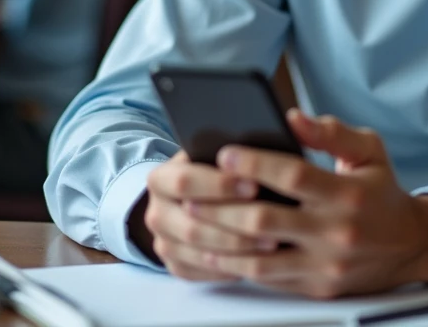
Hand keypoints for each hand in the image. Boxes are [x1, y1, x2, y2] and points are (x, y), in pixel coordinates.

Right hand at [139, 150, 265, 283]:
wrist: (196, 198)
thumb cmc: (215, 172)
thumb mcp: (216, 156)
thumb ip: (230, 156)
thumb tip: (258, 153)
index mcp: (160, 179)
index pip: (185, 182)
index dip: (220, 185)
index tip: (255, 184)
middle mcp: (156, 213)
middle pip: (192, 225)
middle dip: (234, 223)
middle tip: (270, 220)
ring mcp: (163, 243)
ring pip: (199, 253)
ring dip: (238, 249)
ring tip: (272, 242)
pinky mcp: (175, 266)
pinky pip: (202, 273)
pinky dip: (230, 268)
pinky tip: (256, 260)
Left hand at [144, 111, 427, 297]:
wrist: (412, 246)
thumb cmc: (383, 191)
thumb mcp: (368, 151)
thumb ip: (331, 132)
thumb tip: (291, 117)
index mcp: (348, 193)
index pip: (294, 176)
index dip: (255, 164)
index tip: (225, 153)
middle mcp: (336, 232)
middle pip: (266, 221)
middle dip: (223, 206)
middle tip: (192, 193)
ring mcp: (325, 264)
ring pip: (260, 258)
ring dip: (221, 241)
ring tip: (195, 223)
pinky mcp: (317, 286)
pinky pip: (269, 279)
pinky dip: (238, 265)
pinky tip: (217, 250)